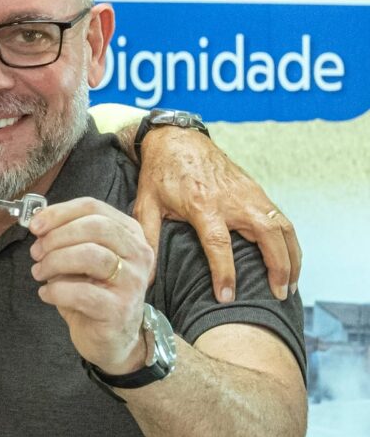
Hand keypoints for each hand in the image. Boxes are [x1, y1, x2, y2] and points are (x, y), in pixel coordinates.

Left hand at [29, 198, 154, 373]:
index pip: (94, 207)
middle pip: (95, 227)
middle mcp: (138, 254)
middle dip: (57, 237)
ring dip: (54, 261)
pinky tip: (46, 294)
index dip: (60, 213)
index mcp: (130, 233)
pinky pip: (81, 292)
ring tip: (39, 272)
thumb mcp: (81, 258)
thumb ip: (66, 237)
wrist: (112, 339)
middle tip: (36, 253)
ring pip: (90, 255)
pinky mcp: (119, 310)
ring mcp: (133, 282)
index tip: (35, 225)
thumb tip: (39, 223)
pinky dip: (55, 290)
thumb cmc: (93, 292)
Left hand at [134, 127, 300, 302]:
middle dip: (277, 266)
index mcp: (203, 204)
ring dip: (291, 257)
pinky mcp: (256, 190)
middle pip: (266, 234)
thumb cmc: (160, 173)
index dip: (224, 272)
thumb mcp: (145, 204)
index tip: (227, 297)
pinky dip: (290, 241)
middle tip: (278, 294)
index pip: (218, 243)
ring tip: (290, 285)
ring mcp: (249, 193)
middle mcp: (232, 199)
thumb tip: (145, 275)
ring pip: (281, 227)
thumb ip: (147, 238)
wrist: (177, 139)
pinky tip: (290, 261)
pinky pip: (281, 219)